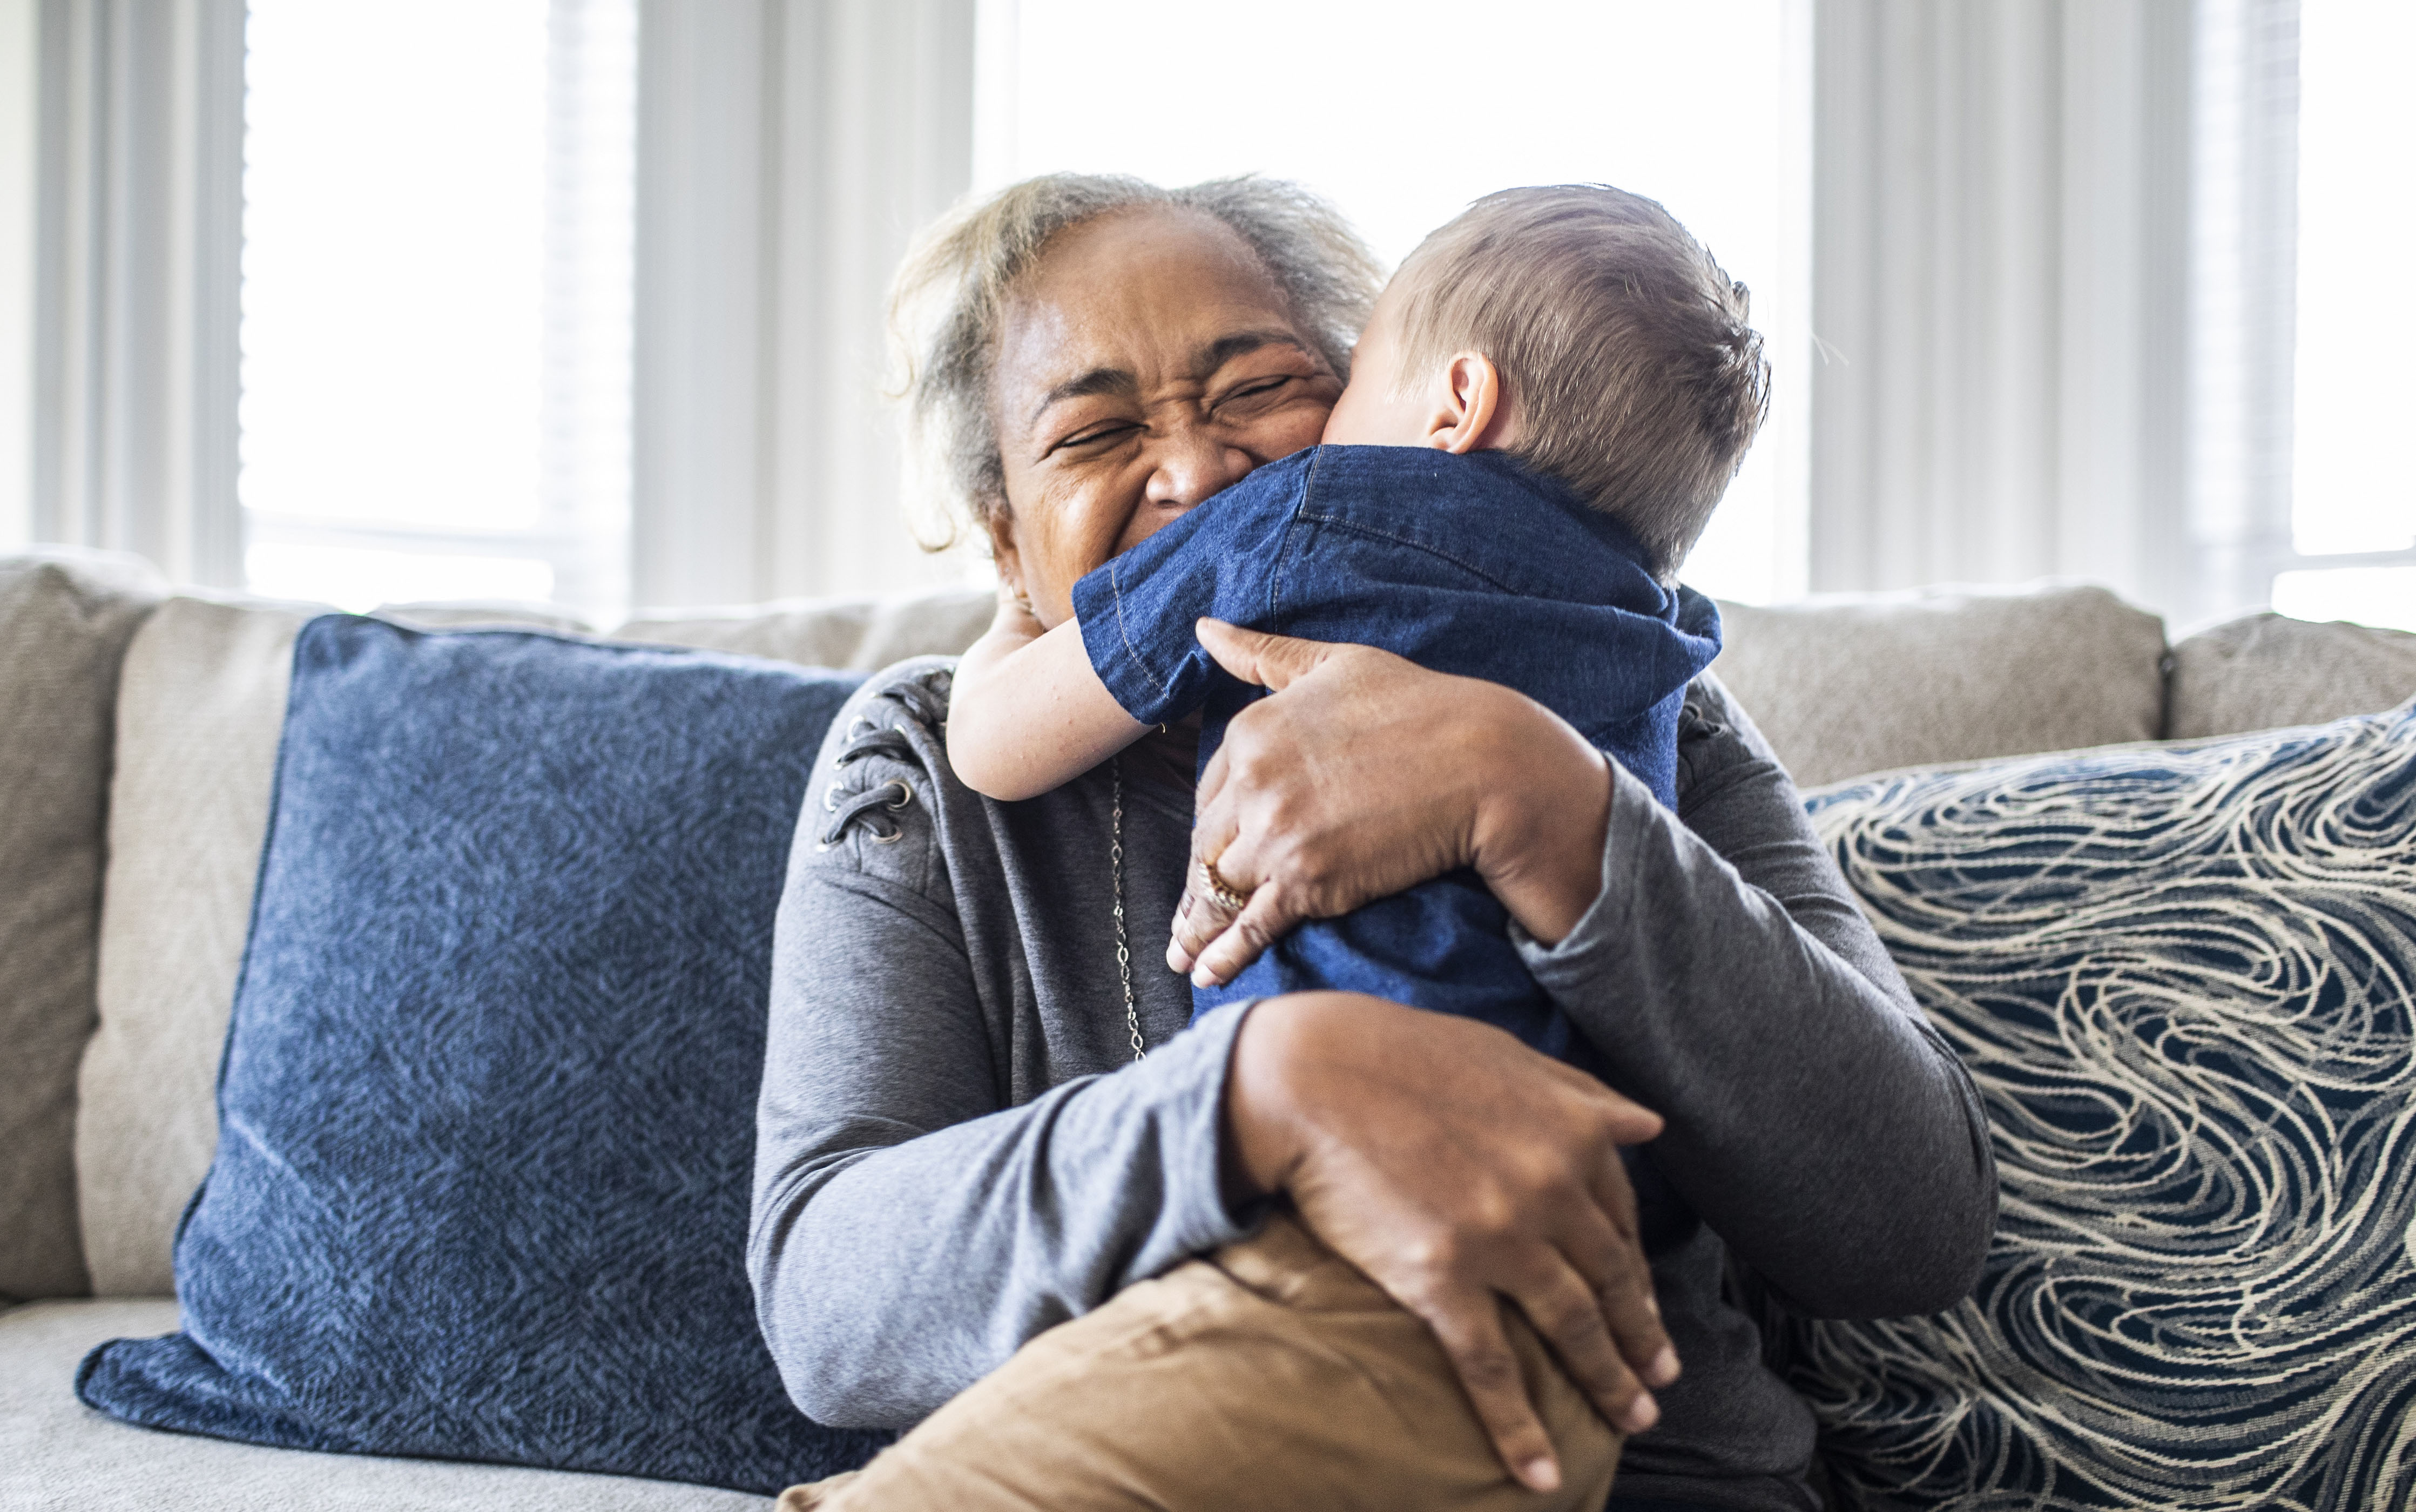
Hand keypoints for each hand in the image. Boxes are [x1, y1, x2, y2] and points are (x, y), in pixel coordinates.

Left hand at [1170, 620, 1614, 985]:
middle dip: (1197, 883)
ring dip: (1196, 926)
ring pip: (1218, 889)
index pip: (1210, 792)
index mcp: (1251, 731)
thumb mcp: (1333, 664)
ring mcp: (1278, 835)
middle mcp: (1253, 783)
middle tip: (1185, 916)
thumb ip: (1262, 653)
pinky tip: (1203, 973)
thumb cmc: (1419, 706)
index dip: (1214, 826)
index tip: (1211, 852)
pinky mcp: (1309, 882)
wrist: (1483, 762)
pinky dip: (1222, 955)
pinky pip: (1249, 926)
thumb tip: (1203, 627)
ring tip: (1181, 953)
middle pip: (1207, 845)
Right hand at [1226, 992, 1679, 1491]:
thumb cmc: (1404, 1054)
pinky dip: (1519, 1426)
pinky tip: (1539, 1471)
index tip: (1646, 1307)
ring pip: (1572, 1327)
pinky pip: (1492, 1367)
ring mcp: (1500, 1238)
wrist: (1312, 1072)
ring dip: (1609, 1381)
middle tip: (1660, 1376)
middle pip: (1610, 1280)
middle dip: (1640, 1336)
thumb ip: (1581, 1094)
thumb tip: (1648, 1124)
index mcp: (1573, 1134)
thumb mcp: (1508, 1056)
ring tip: (1632, 1417)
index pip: (1622, 1220)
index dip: (1638, 1272)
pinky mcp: (1442, 1278)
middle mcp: (1551, 1188)